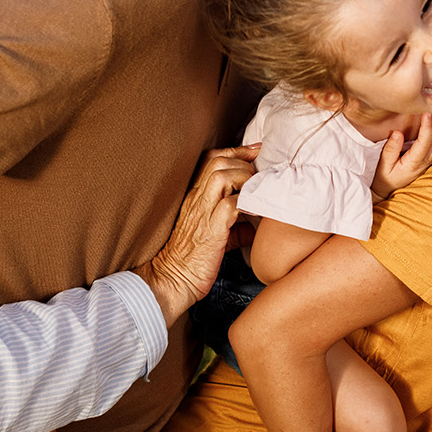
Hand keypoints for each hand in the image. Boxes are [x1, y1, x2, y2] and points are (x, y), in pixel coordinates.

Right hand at [138, 145, 258, 324]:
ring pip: (221, 176)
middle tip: (259, 173)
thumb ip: (234, 226)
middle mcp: (195, 200)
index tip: (255, 150)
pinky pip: (230, 206)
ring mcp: (201, 213)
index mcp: (194, 197)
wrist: (172, 281)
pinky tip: (256, 210)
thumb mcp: (216, 237)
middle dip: (243, 161)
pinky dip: (246, 204)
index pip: (211, 160)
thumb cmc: (193, 261)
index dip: (235, 151)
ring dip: (244, 178)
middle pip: (217, 161)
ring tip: (256, 190)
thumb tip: (256, 225)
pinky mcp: (210, 231)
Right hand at [371, 112, 431, 198]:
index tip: (426, 113)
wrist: (386, 191)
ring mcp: (427, 161)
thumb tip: (397, 133)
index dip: (426, 128)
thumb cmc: (384, 178)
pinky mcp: (426, 159)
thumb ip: (390, 150)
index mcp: (413, 163)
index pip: (424, 143)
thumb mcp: (383, 166)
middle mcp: (424, 162)